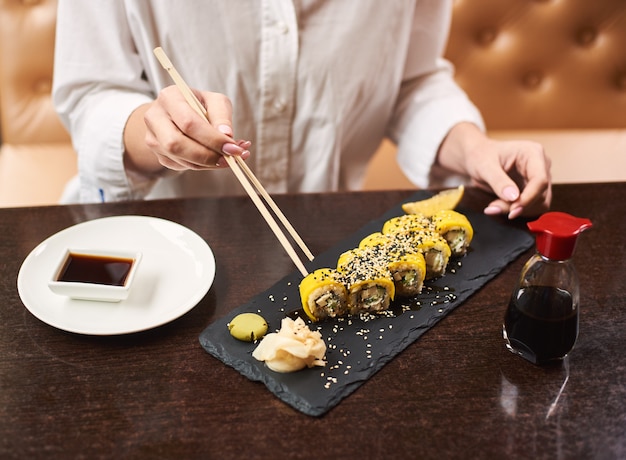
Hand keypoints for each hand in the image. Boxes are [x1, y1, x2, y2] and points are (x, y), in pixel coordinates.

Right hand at [127, 85, 249, 174]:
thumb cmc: (199, 105)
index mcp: (169, 97)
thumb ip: (222, 115)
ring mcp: (153, 138)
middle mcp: (155, 117)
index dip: (212, 138)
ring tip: (228, 159)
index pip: (189, 123)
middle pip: (177, 144)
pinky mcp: (159, 154)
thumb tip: (227, 135)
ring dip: (208, 164)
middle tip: (230, 159)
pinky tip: (217, 159)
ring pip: (180, 159)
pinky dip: (203, 166)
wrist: (178, 114)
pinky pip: (182, 166)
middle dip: (207, 155)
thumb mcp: (214, 101)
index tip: (233, 148)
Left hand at [438, 123, 551, 218]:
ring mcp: (540, 177)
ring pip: (539, 204)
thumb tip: (513, 198)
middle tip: (493, 208)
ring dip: (517, 210)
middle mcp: (541, 164)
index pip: (540, 180)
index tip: (511, 211)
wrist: (477, 158)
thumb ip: (498, 181)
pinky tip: (500, 205)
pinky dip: (516, 210)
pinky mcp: (535, 189)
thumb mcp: (484, 167)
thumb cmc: (480, 156)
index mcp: (532, 153)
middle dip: (518, 206)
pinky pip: (532, 206)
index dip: (528, 198)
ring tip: (494, 206)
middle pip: (541, 194)